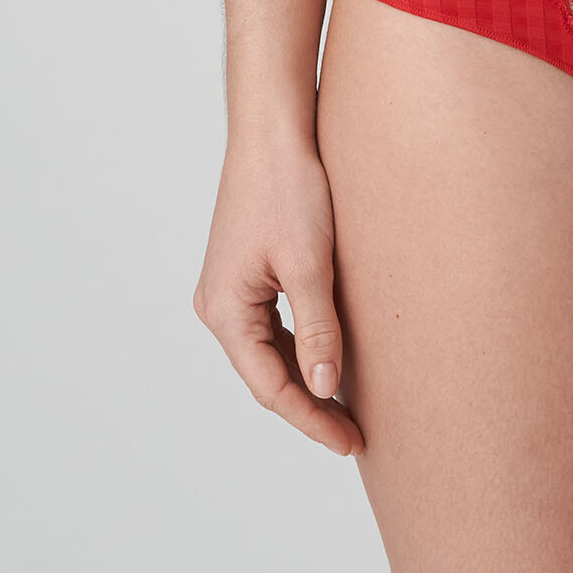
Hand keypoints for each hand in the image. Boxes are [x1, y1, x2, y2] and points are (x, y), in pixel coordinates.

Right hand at [193, 129, 365, 456]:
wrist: (274, 130)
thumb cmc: (289, 188)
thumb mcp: (310, 263)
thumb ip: (317, 328)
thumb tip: (326, 388)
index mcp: (225, 311)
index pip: (270, 387)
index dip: (312, 419)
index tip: (349, 442)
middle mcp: (218, 306)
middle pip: (265, 375)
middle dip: (309, 406)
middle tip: (354, 434)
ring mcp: (229, 290)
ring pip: (268, 353)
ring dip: (304, 378)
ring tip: (346, 407)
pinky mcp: (245, 273)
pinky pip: (270, 327)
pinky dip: (298, 347)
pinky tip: (328, 357)